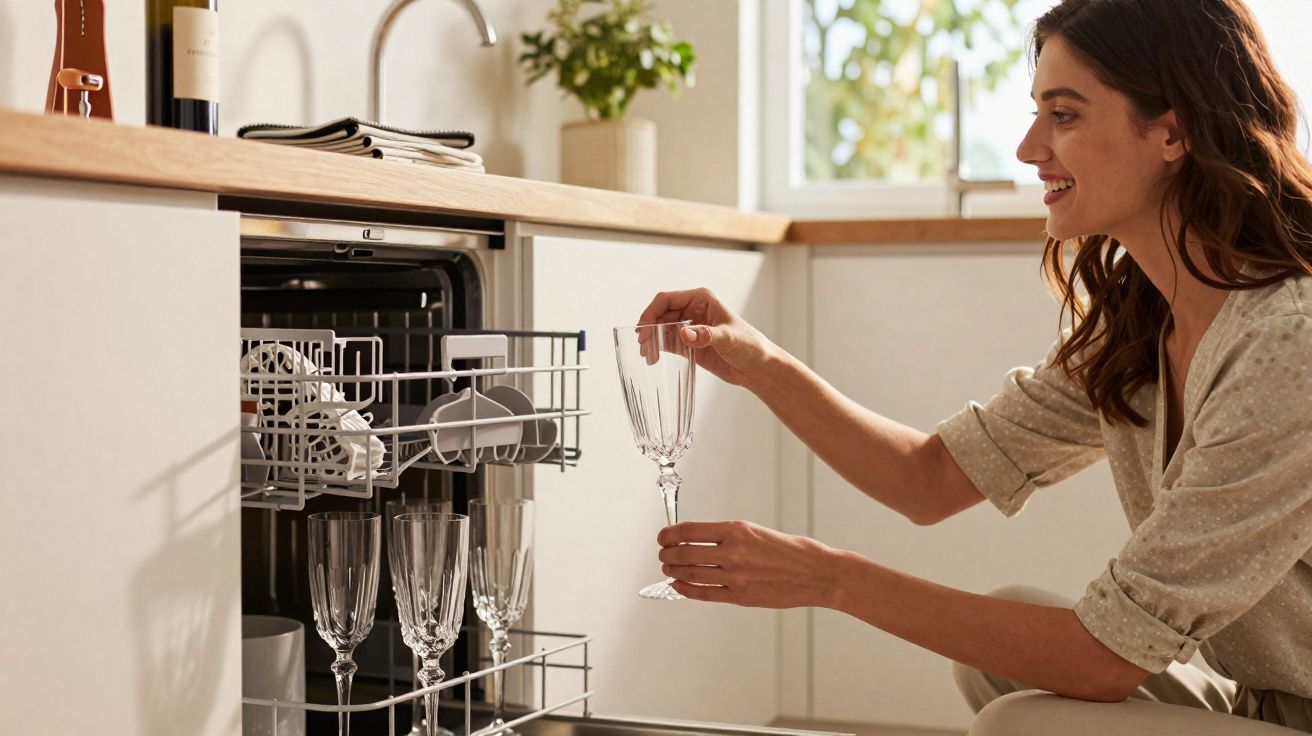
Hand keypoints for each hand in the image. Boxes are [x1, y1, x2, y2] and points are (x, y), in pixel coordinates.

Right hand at [637, 288, 779, 388]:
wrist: (758, 367)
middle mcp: (693, 310)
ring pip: (661, 329)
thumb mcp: (728, 339)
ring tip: (646, 355)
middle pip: (660, 314)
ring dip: (651, 340)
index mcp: (701, 299)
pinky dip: (657, 348)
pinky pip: (667, 342)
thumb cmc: (749, 346)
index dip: (651, 313)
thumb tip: (684, 333)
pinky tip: (652, 359)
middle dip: (648, 328)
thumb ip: (706, 335)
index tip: (644, 331)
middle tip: (642, 346)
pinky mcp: (689, 343)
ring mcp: (690, 327)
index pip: (667, 299)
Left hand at [657, 520, 846, 608]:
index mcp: (737, 530)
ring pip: (690, 574)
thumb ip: (727, 536)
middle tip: (663, 554)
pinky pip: (704, 594)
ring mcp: (735, 576)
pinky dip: (686, 589)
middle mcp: (733, 552)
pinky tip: (678, 585)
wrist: (816, 573)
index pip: (690, 530)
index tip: (663, 536)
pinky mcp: (740, 596)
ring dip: (673, 571)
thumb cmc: (790, 551)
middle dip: (668, 553)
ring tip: (668, 568)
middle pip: (685, 553)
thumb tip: (698, 540)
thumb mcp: (756, 532)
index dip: (670, 534)